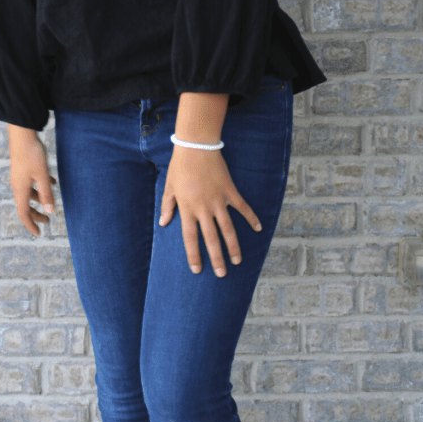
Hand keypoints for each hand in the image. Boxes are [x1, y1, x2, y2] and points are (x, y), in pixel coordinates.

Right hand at [8, 125, 56, 235]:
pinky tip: (52, 182)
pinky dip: (40, 186)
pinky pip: (31, 182)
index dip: (31, 225)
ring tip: (51, 201)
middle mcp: (17, 185)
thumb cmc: (32, 154)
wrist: (22, 134)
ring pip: (29, 193)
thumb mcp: (42, 175)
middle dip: (36, 214)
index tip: (39, 233)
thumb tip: (50, 211)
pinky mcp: (23, 168)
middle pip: (25, 205)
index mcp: (20, 189)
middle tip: (48, 220)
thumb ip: (46, 193)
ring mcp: (19, 176)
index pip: (23, 213)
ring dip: (39, 199)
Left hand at [159, 146, 261, 276]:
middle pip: (211, 239)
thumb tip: (164, 222)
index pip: (190, 239)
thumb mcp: (169, 187)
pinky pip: (242, 208)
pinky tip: (258, 229)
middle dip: (217, 258)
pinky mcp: (230, 191)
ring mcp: (218, 201)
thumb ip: (168, 206)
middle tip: (221, 274)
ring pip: (227, 229)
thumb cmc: (180, 167)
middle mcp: (203, 209)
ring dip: (233, 246)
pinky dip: (251, 218)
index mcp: (188, 209)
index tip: (197, 270)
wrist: (196, 147)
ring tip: (237, 261)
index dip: (194, 255)